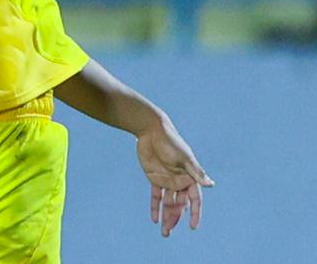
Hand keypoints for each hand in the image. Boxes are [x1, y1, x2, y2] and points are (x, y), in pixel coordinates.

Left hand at [136, 118, 213, 236]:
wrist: (151, 131)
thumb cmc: (171, 142)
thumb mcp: (184, 158)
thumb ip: (196, 172)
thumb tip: (211, 184)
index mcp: (190, 177)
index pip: (195, 199)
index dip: (195, 213)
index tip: (193, 226)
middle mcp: (180, 181)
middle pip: (180, 205)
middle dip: (175, 218)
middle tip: (169, 232)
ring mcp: (167, 180)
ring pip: (168, 203)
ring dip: (166, 216)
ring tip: (164, 232)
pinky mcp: (154, 178)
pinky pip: (156, 196)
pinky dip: (155, 207)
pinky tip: (154, 219)